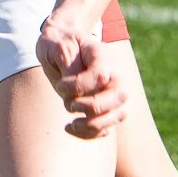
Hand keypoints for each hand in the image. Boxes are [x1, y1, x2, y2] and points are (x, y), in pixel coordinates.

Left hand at [35, 14, 128, 138]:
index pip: (100, 76)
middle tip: (70, 104)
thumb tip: (76, 91)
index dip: (79, 85)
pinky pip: (107, 128)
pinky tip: (70, 128)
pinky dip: (90, 134)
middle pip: (119, 96)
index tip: (60, 84)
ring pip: (119, 115)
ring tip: (72, 124)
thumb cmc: (58, 43)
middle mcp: (113, 73)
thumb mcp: (58, 46)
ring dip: (94, 125)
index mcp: (102, 55)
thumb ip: (69, 65)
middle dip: (93, 107)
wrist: (61, 42)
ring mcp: (112, 91)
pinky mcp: (106, 107)